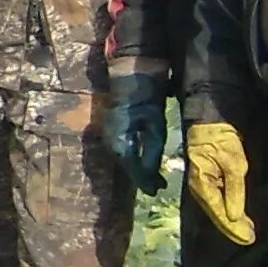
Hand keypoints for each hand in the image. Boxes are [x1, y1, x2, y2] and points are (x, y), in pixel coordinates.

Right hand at [104, 74, 168, 193]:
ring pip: (123, 161)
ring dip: (137, 169)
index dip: (147, 183)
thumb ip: (152, 154)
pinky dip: (132, 159)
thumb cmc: (146, 99)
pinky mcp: (109, 132)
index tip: (159, 191)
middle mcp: (109, 144)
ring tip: (155, 177)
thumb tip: (153, 179)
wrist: (130, 75)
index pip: (134, 171)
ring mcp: (106, 137)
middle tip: (160, 185)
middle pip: (127, 168)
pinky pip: (121, 152)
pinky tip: (143, 161)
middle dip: (143, 178)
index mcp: (120, 144)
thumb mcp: (155, 128)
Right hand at [183, 120, 253, 244]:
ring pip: (216, 211)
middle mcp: (199, 189)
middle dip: (233, 229)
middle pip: (216, 215)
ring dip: (231, 223)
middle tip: (250, 239)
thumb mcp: (234, 162)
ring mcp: (202, 186)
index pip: (219, 212)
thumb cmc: (222, 139)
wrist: (210, 121)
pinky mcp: (207, 182)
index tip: (249, 238)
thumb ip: (235, 189)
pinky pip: (217, 203)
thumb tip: (234, 216)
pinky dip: (228, 212)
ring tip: (247, 233)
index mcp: (202, 184)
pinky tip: (238, 218)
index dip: (233, 228)